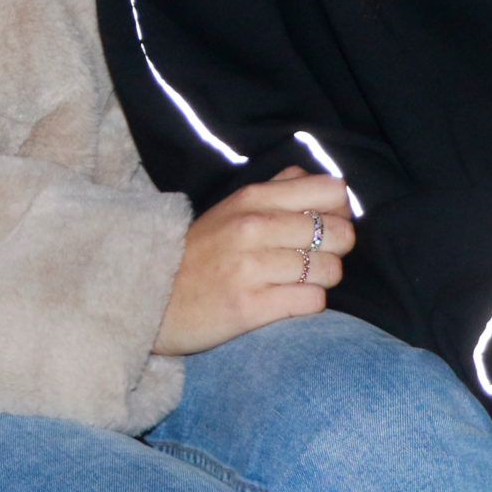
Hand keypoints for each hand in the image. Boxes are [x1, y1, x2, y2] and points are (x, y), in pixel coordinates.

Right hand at [155, 167, 352, 354]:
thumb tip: (328, 184)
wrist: (152, 296)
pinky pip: (312, 301)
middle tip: (315, 258)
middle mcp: (252, 227)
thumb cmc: (202, 252)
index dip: (339, 211)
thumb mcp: (233, 208)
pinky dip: (309, 303)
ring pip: (330, 270)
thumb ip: (280, 190)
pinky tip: (289, 300)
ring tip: (301, 281)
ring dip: (323, 279)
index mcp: (252, 198)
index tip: (325, 225)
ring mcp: (250, 267)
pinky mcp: (249, 307)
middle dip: (337, 249)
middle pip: (338, 233)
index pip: (330, 191)